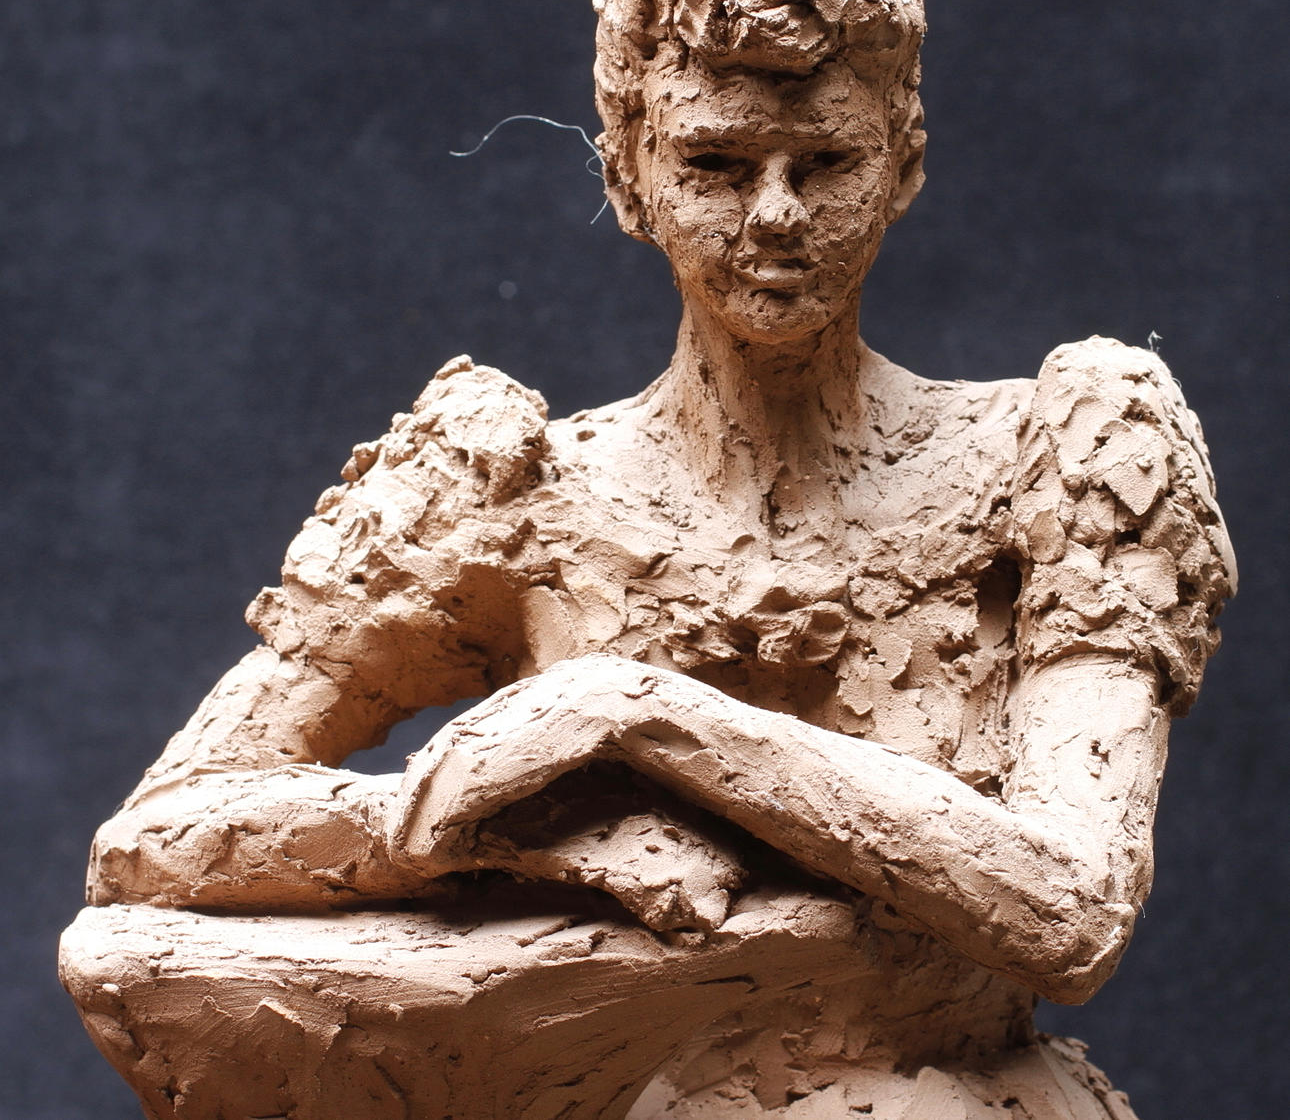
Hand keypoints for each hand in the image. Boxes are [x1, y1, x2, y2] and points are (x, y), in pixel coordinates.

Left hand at [385, 655, 744, 930]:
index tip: (402, 842)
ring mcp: (638, 693)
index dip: (442, 781)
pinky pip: (561, 736)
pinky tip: (453, 830)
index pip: (498, 732)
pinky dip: (497, 778)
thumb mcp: (652, 833)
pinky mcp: (663, 713)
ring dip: (445, 784)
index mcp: (605, 711)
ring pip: (511, 724)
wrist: (862, 830)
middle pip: (490, 722)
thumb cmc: (766, 842)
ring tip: (403, 848)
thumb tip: (516, 856)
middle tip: (385, 848)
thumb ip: (590, 822)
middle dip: (429, 781)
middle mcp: (614, 687)